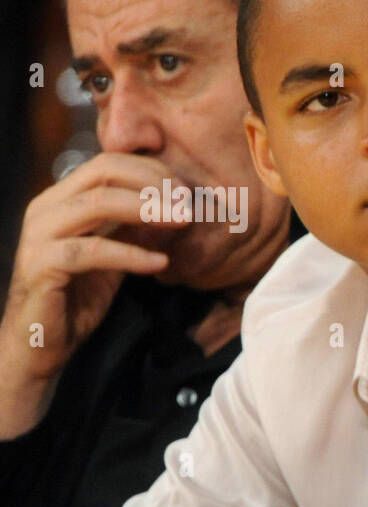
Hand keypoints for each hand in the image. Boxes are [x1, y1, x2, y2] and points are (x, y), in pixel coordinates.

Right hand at [0, 155, 184, 437]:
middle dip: (153, 184)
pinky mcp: (42, 265)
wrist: (43, 343)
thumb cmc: (80, 295)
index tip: (186, 191)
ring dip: (148, 210)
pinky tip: (161, 264)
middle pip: (103, 172)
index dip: (152, 171)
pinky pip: (93, 250)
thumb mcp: (117, 253)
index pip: (109, 163)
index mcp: (61, 198)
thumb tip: (178, 204)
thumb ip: (137, 227)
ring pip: (97, 203)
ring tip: (183, 223)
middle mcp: (46, 207)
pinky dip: (132, 254)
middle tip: (189, 205)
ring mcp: (39, 234)